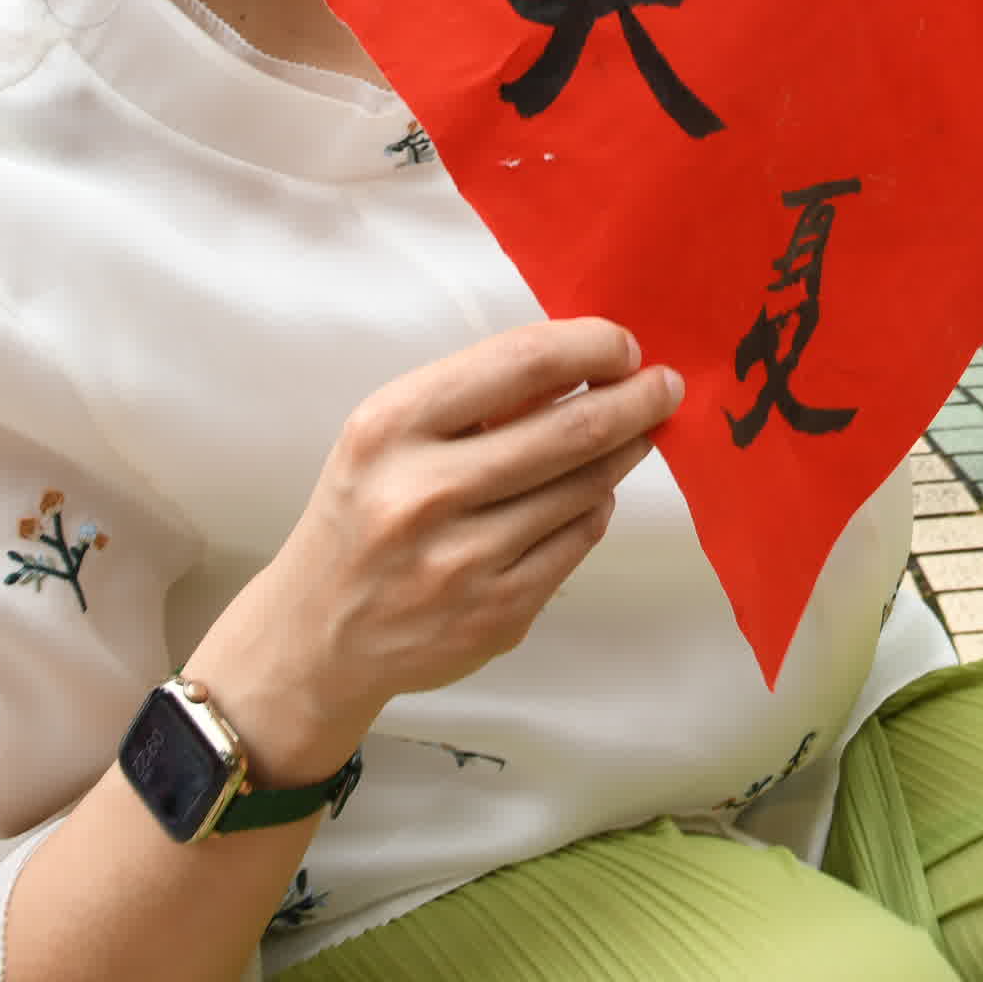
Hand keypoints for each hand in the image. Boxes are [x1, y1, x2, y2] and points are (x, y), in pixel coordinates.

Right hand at [189, 321, 679, 780]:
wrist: (316, 636)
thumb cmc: (364, 513)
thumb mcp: (392, 437)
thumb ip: (477, 398)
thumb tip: (584, 362)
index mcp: (391, 428)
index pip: (521, 361)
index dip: (592, 346)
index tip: (625, 346)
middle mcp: (423, 493)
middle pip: (571, 430)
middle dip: (637, 401)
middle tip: (666, 387)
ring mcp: (462, 562)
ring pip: (585, 488)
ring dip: (623, 454)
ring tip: (635, 435)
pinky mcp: (496, 613)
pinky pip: (577, 542)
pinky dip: (593, 509)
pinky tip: (587, 495)